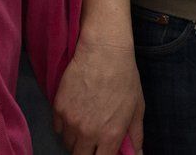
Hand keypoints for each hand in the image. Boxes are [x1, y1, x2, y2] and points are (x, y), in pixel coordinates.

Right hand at [53, 31, 143, 154]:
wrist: (104, 51)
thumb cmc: (125, 77)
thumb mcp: (137, 107)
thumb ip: (135, 135)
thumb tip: (137, 154)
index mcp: (110, 135)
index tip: (102, 150)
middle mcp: (88, 132)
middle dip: (87, 151)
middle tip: (93, 140)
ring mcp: (71, 121)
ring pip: (68, 143)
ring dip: (76, 139)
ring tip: (84, 124)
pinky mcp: (58, 108)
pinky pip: (58, 128)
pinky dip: (65, 126)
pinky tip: (74, 114)